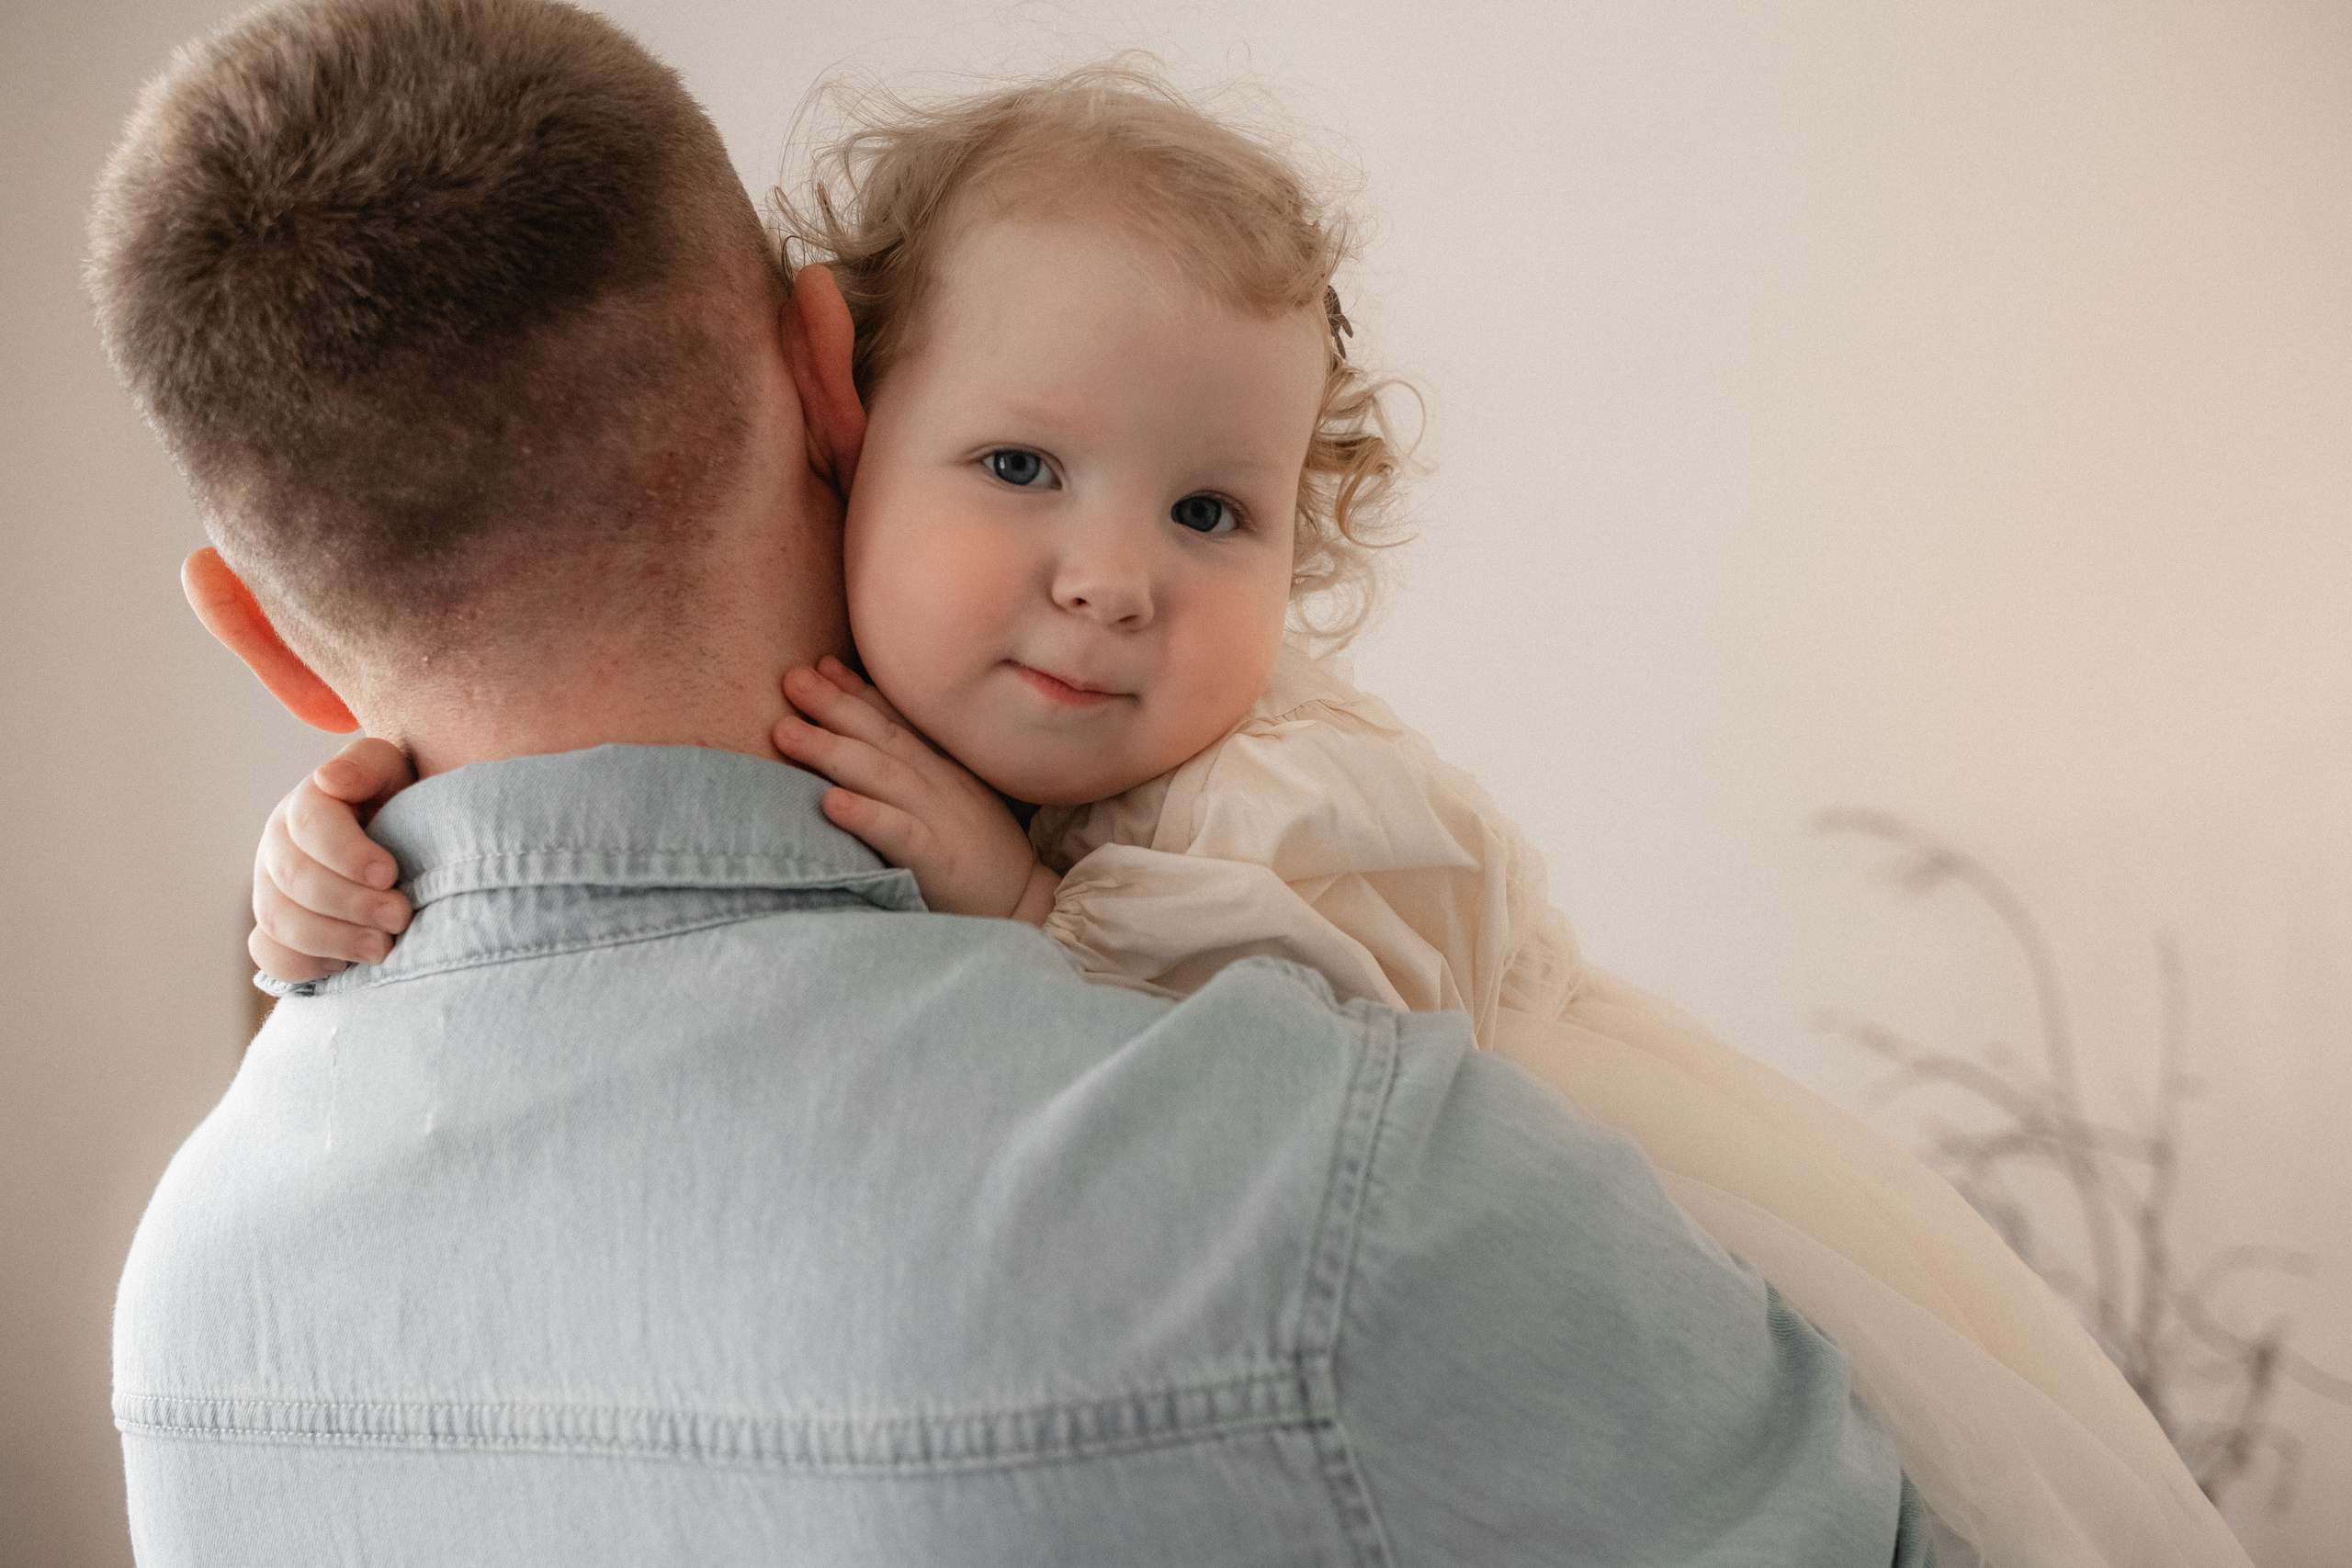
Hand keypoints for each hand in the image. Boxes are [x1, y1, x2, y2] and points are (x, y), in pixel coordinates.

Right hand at [250, 736, 416, 981]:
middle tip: (400, 917)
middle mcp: (280, 845)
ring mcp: (271, 888)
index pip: (309, 824)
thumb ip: (366, 766)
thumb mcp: (392, 773)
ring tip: (383, 948)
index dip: (347, 853)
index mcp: (309, 803)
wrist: (402, 841)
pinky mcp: (275, 926)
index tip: (389, 874)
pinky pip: (269, 953)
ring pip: (279, 920)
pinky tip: (343, 965)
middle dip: (350, 903)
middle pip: (294, 879)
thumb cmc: (401, 803)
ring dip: (332, 940)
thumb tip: (330, 780)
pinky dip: (302, 964)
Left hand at [773, 657, 1058, 922]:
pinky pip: (898, 835)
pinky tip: (831, 803)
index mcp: (942, 768)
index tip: (818, 665)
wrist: (1025, 904)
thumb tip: (863, 734)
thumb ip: (914, 765)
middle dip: (835, 705)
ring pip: (882, 776)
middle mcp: (940, 784)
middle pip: (882, 736)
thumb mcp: (952, 797)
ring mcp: (940, 819)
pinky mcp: (938, 861)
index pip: (896, 719)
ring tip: (787, 731)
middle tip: (791, 679)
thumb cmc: (976, 852)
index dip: (857, 690)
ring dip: (833, 750)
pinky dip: (866, 816)